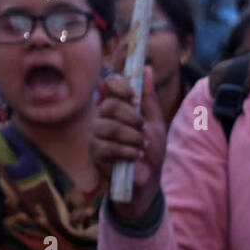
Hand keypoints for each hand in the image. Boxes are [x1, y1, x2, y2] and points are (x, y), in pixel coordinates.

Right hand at [90, 66, 165, 222]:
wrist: (148, 180)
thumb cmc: (150, 150)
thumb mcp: (154, 122)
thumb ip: (149, 98)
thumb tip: (149, 68)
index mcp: (116, 106)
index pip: (110, 84)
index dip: (121, 87)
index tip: (135, 99)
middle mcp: (101, 117)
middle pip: (109, 105)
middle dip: (131, 118)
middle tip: (142, 129)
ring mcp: (96, 135)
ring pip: (109, 127)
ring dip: (132, 138)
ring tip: (141, 146)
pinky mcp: (95, 153)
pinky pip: (108, 146)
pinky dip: (127, 152)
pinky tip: (135, 157)